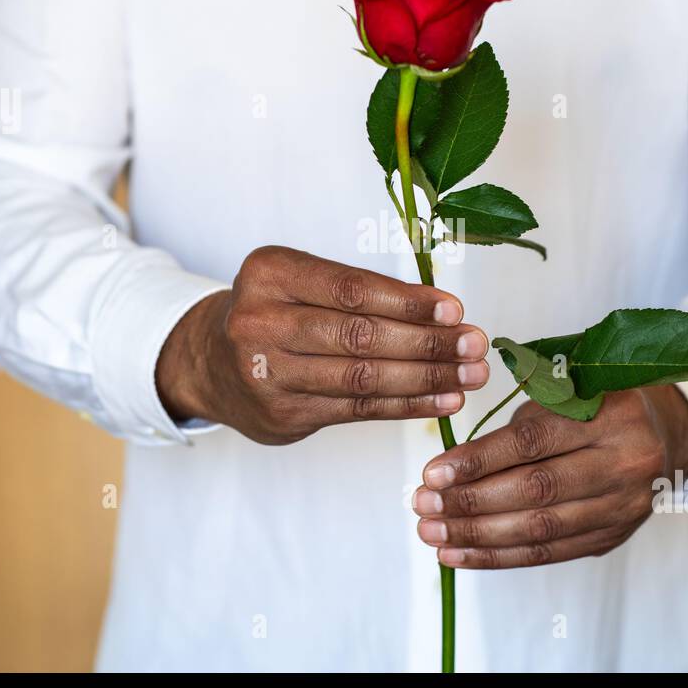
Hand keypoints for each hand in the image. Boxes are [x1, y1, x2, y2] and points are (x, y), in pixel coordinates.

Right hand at [156, 246, 488, 443]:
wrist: (211, 363)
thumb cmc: (278, 312)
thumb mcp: (302, 282)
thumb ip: (361, 291)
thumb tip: (445, 311)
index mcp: (269, 272)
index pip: (350, 288)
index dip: (407, 301)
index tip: (455, 309)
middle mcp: (259, 321)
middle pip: (359, 336)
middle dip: (427, 342)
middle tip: (475, 345)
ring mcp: (267, 373)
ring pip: (361, 378)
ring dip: (426, 378)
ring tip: (470, 375)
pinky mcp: (281, 415)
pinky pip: (357, 410)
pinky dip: (406, 405)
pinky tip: (443, 399)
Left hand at [412, 387, 687, 567]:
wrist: (663, 435)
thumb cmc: (598, 405)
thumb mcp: (567, 392)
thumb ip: (518, 426)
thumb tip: (450, 468)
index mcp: (608, 414)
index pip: (532, 442)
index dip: (478, 461)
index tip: (432, 473)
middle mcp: (622, 462)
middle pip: (535, 491)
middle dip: (470, 503)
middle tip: (423, 506)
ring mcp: (621, 506)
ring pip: (540, 530)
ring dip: (478, 536)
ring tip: (433, 534)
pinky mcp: (612, 536)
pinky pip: (548, 554)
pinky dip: (499, 557)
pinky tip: (460, 555)